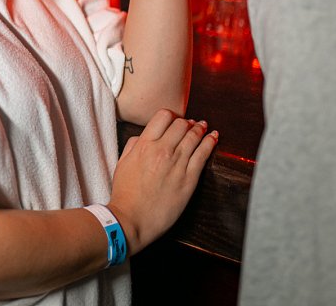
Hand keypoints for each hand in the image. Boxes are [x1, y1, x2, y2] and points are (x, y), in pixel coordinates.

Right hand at [107, 109, 217, 254]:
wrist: (131, 219)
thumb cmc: (125, 193)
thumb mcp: (122, 163)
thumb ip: (133, 145)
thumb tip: (143, 136)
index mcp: (144, 145)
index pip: (163, 116)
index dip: (171, 115)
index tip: (174, 120)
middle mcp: (162, 150)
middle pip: (181, 124)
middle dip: (186, 122)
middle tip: (191, 124)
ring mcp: (177, 164)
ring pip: (194, 136)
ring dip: (200, 129)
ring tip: (204, 127)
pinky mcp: (189, 179)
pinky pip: (203, 155)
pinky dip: (210, 143)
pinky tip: (214, 138)